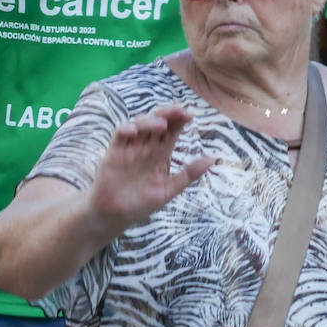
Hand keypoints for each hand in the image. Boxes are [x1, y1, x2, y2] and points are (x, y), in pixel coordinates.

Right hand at [87, 105, 214, 230]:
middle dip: (168, 113)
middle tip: (180, 111)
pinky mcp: (114, 152)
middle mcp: (146, 146)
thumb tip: (213, 158)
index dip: (180, 120)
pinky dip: (125, 129)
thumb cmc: (142, 202)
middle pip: (158, 121)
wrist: (116, 215)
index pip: (173, 130)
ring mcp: (130, 147)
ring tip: (162, 125)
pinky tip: (133, 131)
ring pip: (139, 123)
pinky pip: (119, 135)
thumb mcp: (169, 189)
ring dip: (150, 120)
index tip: (191, 115)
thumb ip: (189, 174)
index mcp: (161, 152)